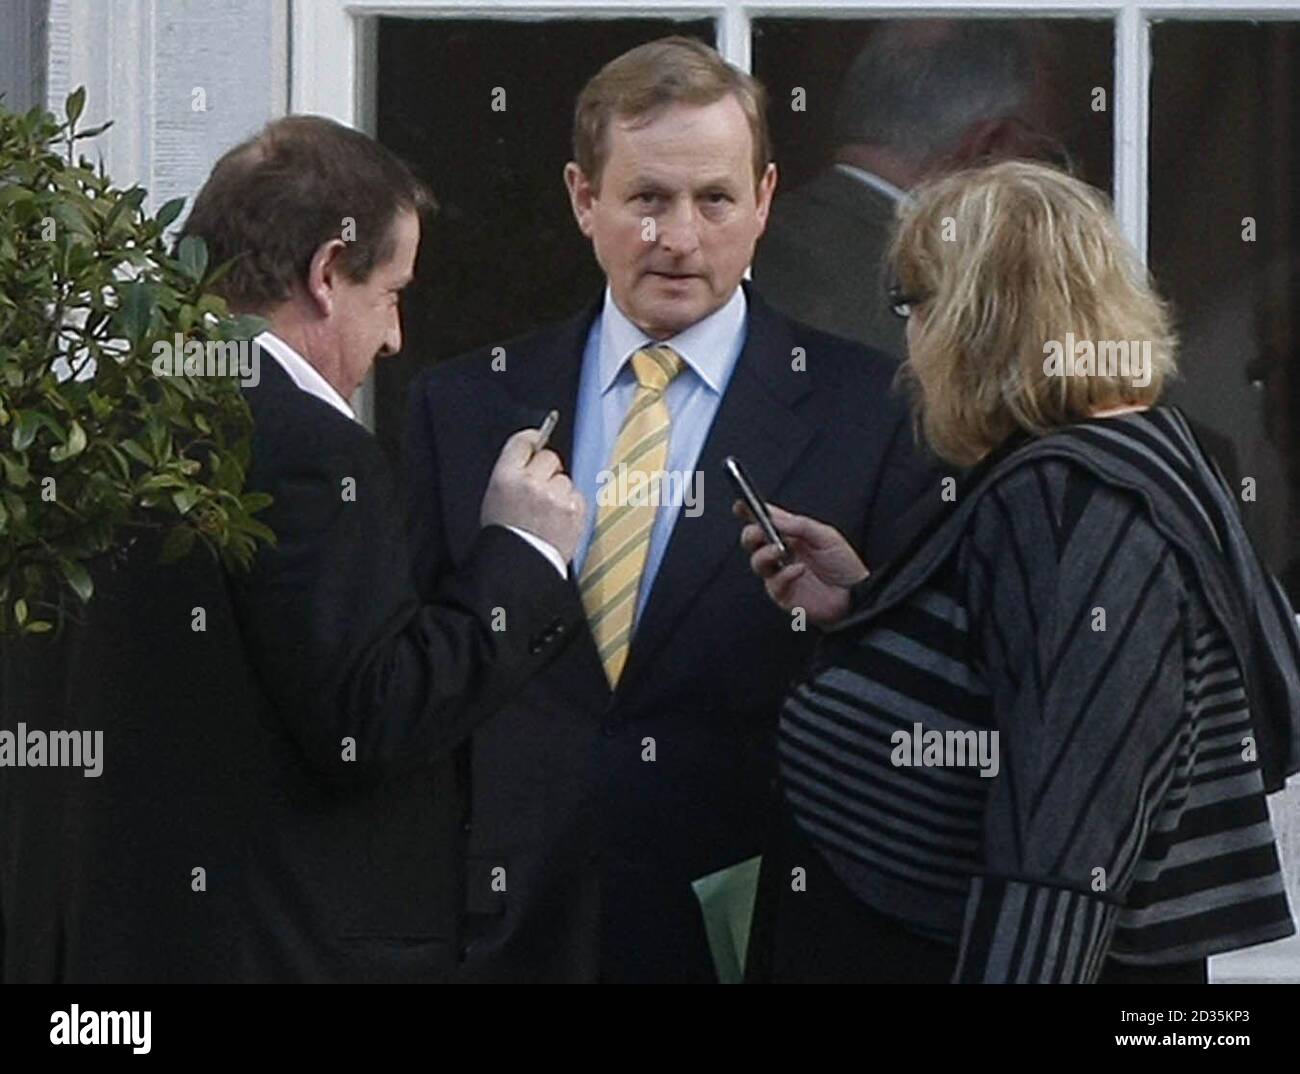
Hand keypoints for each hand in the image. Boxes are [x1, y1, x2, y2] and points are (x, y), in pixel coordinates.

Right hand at [481, 429, 586, 562]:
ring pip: (565, 479)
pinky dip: (570, 506)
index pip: (524, 442)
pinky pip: (577, 496)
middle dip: (547, 470)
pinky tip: (557, 521)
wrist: (519, 567)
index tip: (537, 441)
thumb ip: (513, 471)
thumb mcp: (495, 496)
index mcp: (506, 476)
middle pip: (550, 457)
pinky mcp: (574, 510)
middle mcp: (531, 482)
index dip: (533, 441)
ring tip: (547, 513)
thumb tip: (532, 448)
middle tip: (540, 490)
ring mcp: (555, 496)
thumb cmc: (505, 534)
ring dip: (560, 491)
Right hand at [734, 500, 867, 627]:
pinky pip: (774, 583)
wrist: (856, 596)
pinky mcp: (783, 594)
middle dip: (751, 534)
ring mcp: (780, 574)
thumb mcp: (826, 536)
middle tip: (758, 531)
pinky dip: (784, 575)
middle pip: (753, 541)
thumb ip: (800, 525)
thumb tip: (775, 518)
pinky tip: (799, 570)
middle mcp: (781, 553)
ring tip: (780, 551)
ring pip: (757, 562)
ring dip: (764, 554)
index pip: (764, 520)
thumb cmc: (844, 566)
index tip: (741, 505)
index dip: (749, 512)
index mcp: (790, 535)